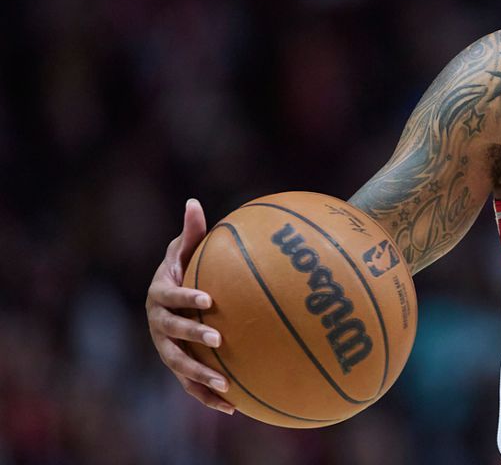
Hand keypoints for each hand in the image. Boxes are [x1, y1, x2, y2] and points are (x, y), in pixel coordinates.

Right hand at [145, 198, 233, 413]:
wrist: (170, 300)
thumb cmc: (182, 269)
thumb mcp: (183, 250)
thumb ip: (190, 232)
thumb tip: (193, 202)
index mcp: (159, 295)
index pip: (171, 298)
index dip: (186, 299)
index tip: (208, 299)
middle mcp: (157, 325)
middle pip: (172, 334)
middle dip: (193, 337)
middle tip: (217, 338)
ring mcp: (166, 348)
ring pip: (179, 366)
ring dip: (200, 375)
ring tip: (224, 383)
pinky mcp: (178, 366)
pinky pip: (191, 385)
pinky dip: (208, 397)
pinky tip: (234, 408)